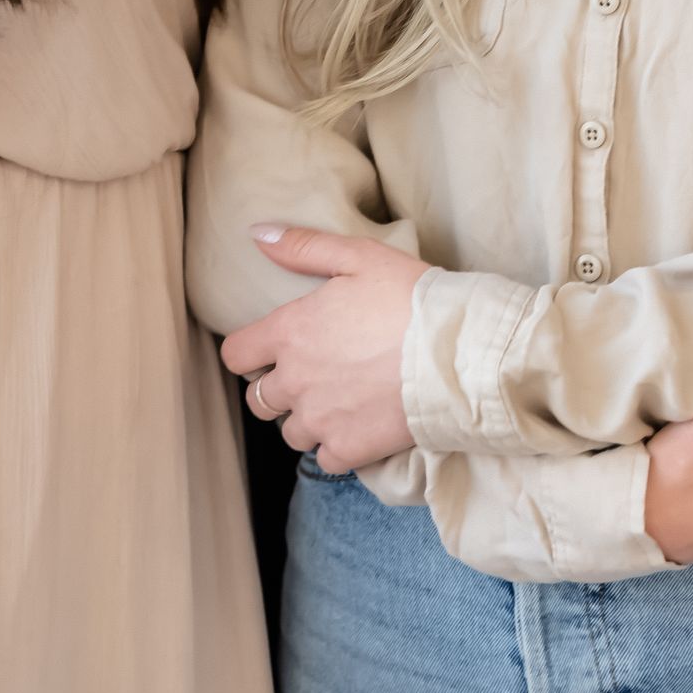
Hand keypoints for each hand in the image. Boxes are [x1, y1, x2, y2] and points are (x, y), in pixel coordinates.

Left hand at [221, 224, 430, 471]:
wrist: (456, 351)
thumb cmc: (410, 297)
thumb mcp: (359, 256)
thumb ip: (303, 247)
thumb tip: (257, 235)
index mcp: (290, 332)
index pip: (236, 354)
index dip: (250, 352)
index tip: (272, 350)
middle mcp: (295, 380)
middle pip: (258, 399)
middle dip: (280, 388)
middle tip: (314, 374)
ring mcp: (320, 419)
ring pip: (290, 432)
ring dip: (307, 419)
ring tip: (339, 401)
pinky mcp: (348, 448)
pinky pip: (325, 458)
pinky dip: (338, 446)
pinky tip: (360, 425)